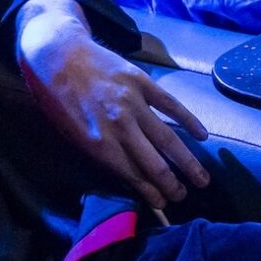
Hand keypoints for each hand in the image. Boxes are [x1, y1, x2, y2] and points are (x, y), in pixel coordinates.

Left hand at [20, 0, 209, 205]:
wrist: (58, 55)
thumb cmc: (58, 100)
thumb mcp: (71, 136)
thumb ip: (101, 155)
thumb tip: (130, 176)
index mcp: (99, 144)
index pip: (134, 176)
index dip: (151, 193)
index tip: (163, 204)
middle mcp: (120, 126)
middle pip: (155, 163)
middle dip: (172, 185)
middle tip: (184, 196)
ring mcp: (133, 102)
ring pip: (167, 138)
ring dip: (187, 162)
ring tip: (201, 179)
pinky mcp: (142, 82)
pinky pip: (171, 104)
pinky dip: (189, 120)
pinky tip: (202, 135)